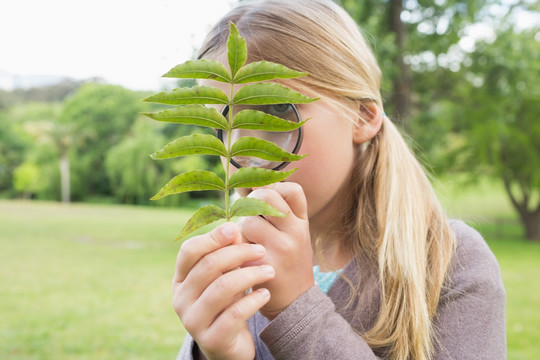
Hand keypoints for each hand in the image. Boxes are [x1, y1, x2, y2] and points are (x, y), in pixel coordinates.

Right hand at [172, 222, 275, 359]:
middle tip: (261, 250)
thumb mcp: (224, 278)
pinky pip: (235, 313)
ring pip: (222, 287)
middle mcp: (181, 299)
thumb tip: (234, 228)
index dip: (212, 237)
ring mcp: (193, 321)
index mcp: (181, 280)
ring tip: (270, 271)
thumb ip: (226, 256)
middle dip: (239, 253)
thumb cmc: (227, 304)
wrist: (229, 347)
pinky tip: (266, 293)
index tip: (236, 229)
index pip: (189, 251)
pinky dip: (254, 299)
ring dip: (251, 275)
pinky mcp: (211, 339)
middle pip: (208, 266)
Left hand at [239, 182, 313, 319]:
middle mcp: (296, 232)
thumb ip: (278, 212)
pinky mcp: (264, 266)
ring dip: (240, 230)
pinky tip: (242, 259)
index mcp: (302, 222)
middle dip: (251, 204)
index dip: (274, 190)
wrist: (294, 302)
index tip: (264, 202)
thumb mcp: (294, 235)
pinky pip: (239, 245)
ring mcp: (282, 249)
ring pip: (247, 222)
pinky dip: (236, 249)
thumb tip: (245, 187)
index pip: (291, 189)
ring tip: (248, 244)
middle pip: (265, 198)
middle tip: (249, 219)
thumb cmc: (288, 262)